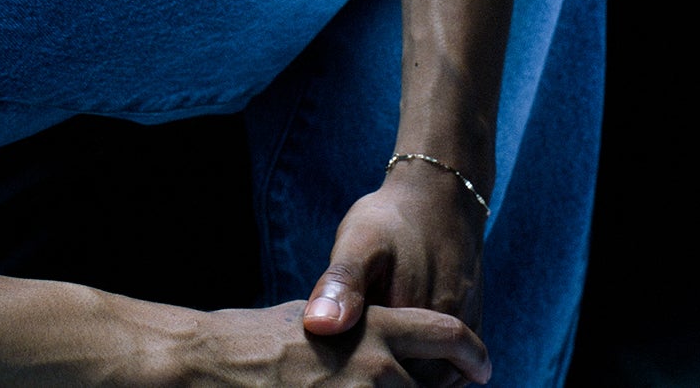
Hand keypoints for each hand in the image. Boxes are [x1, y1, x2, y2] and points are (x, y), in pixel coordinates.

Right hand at [187, 301, 489, 386]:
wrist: (217, 365)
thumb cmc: (264, 340)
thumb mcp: (322, 318)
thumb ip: (366, 335)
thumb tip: (395, 352)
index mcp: (375, 327)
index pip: (447, 336)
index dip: (472, 354)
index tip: (482, 368)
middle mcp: (378, 367)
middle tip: (404, 384)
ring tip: (351, 384)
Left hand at [300, 159, 488, 386]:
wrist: (439, 193)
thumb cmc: (390, 218)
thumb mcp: (358, 241)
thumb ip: (341, 284)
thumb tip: (317, 327)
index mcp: (407, 314)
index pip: (380, 376)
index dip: (356, 376)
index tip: (336, 367)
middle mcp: (441, 328)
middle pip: (410, 383)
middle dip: (384, 380)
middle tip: (354, 362)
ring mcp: (462, 329)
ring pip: (434, 382)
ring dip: (410, 378)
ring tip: (374, 357)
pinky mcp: (473, 324)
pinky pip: (453, 370)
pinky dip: (429, 370)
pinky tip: (403, 354)